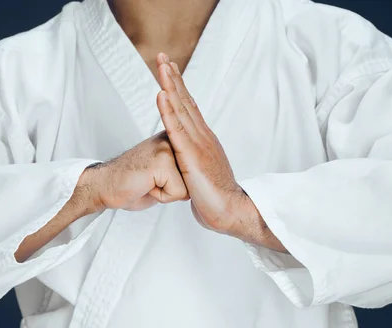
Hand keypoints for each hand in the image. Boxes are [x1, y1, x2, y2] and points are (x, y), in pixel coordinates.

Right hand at [81, 131, 188, 211]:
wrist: (106, 186)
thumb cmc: (132, 183)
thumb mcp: (163, 173)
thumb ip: (180, 168)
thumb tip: (197, 178)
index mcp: (173, 139)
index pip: (194, 170)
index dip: (178, 183)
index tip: (159, 177)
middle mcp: (171, 139)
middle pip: (193, 178)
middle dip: (174, 188)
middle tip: (152, 181)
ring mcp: (167, 148)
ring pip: (187, 186)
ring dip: (168, 193)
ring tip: (149, 183)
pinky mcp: (162, 161)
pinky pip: (177, 192)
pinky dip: (162, 196)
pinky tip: (146, 185)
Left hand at [154, 53, 285, 250]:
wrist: (230, 210)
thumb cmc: (216, 197)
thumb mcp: (201, 173)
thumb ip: (194, 161)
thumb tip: (187, 159)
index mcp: (203, 139)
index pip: (189, 108)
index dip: (179, 88)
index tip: (170, 70)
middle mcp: (202, 136)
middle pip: (185, 100)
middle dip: (173, 77)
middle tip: (163, 57)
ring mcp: (198, 143)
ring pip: (181, 108)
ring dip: (170, 85)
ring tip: (162, 65)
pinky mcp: (191, 154)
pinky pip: (177, 128)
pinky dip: (168, 109)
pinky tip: (162, 93)